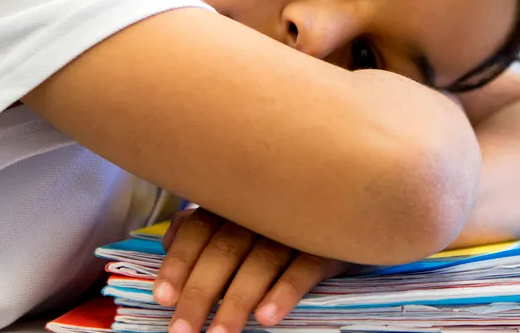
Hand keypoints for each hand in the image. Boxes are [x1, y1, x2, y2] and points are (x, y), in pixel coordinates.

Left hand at [155, 208, 347, 332]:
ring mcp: (298, 223)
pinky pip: (305, 267)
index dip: (178, 263)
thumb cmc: (284, 216)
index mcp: (237, 199)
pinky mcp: (330, 242)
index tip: (163, 298)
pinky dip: (284, 292)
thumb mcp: (244, 214)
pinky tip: (266, 318)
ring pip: (260, 261)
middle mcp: (263, 207)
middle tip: (183, 332)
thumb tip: (168, 240)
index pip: (198, 228)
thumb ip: (206, 224)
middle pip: (224, 249)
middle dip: (200, 294)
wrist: (356, 200)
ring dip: (237, 301)